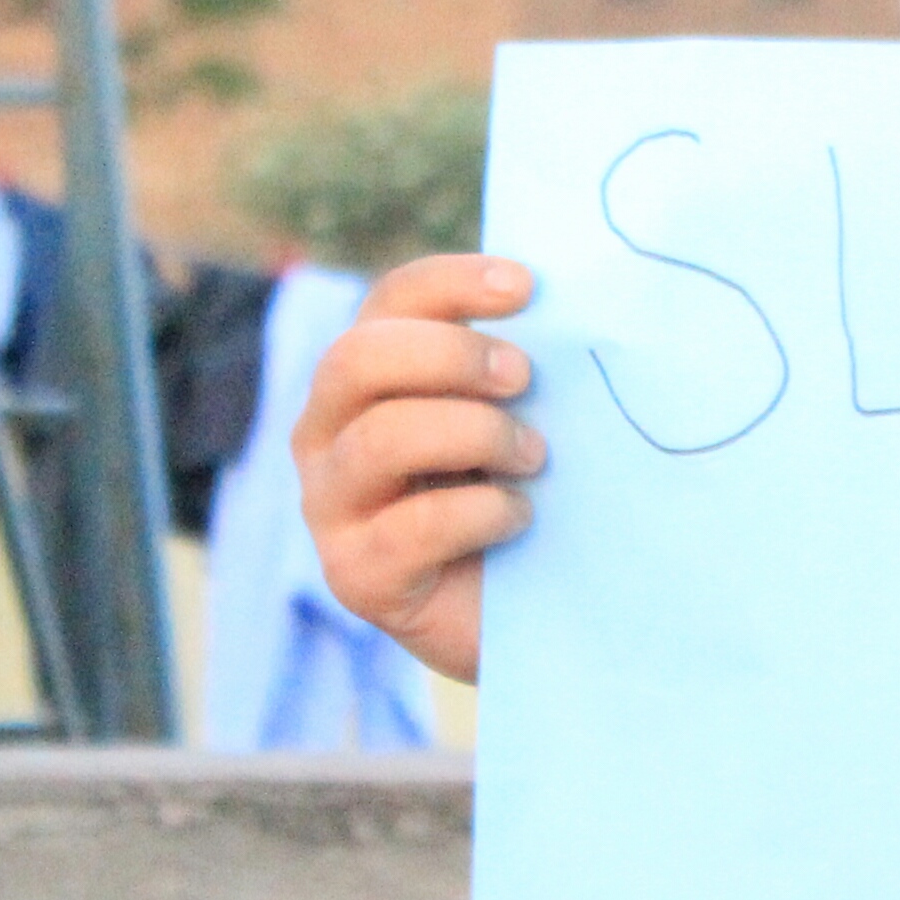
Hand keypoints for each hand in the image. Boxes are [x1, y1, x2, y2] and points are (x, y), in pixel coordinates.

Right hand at [296, 254, 543, 687]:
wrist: (530, 616)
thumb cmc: (524, 495)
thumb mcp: (519, 417)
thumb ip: (515, 368)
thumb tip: (571, 304)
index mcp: (366, 378)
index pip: (389, 303)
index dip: (451, 283)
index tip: (527, 287)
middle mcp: (328, 433)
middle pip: (359, 359)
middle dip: (452, 356)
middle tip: (524, 377)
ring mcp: (331, 505)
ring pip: (380, 438)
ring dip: (475, 435)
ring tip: (536, 457)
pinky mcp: (356, 574)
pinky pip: (411, 526)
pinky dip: (481, 512)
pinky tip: (520, 517)